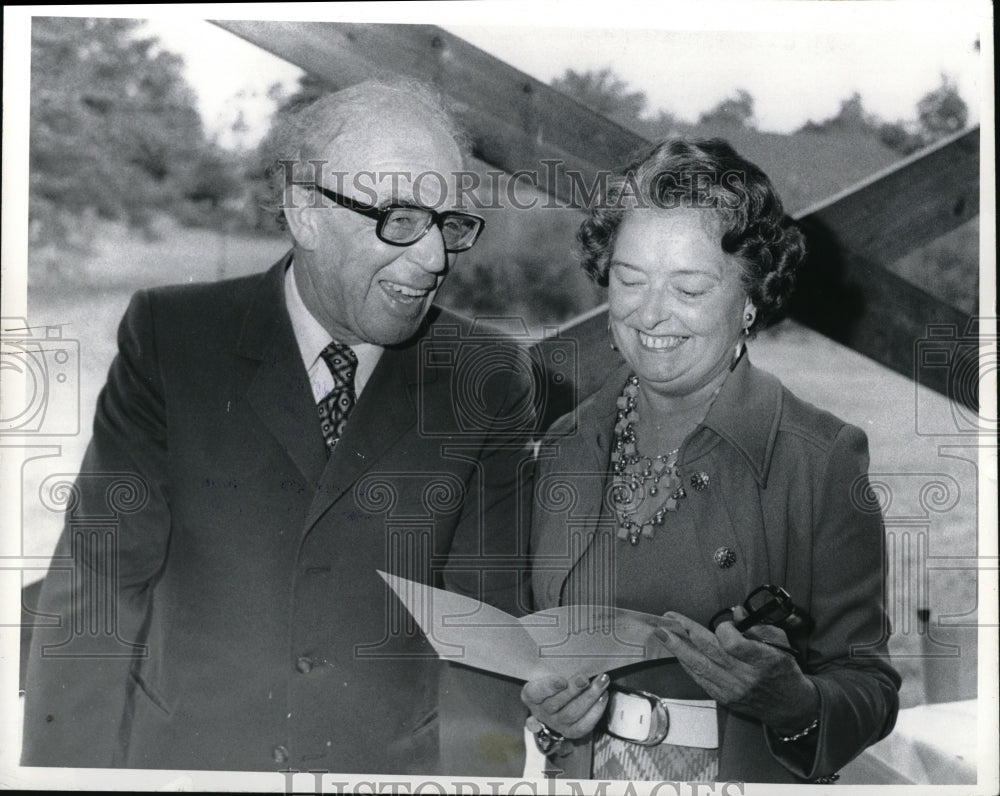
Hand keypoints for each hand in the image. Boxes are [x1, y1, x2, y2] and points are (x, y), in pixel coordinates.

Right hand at [520, 672, 610, 738]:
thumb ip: (552, 667)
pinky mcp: (570, 732)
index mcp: (531, 695)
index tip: (562, 680)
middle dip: (573, 690)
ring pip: (572, 714)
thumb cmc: (552, 680)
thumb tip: (563, 661)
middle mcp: (541, 712)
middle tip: (585, 678)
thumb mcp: (546, 671)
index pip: (536, 692)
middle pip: (556, 703)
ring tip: (601, 682)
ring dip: (589, 697)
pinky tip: (603, 696)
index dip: (549, 687)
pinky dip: (596, 710)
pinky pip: (584, 725)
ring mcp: (555, 724)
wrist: (556, 699)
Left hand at [653, 609, 818, 734]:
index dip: (725, 630)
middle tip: (668, 619)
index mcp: (762, 660)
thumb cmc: (784, 671)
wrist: (789, 708)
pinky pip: (700, 678)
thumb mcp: (780, 643)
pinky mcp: (723, 697)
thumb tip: (735, 611)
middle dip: (686, 633)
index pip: (734, 644)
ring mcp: (732, 689)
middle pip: (710, 652)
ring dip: (678, 648)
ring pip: (699, 666)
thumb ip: (757, 626)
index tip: (726, 624)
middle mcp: (745, 676)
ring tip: (662, 633)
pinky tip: (677, 652)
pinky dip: (687, 664)